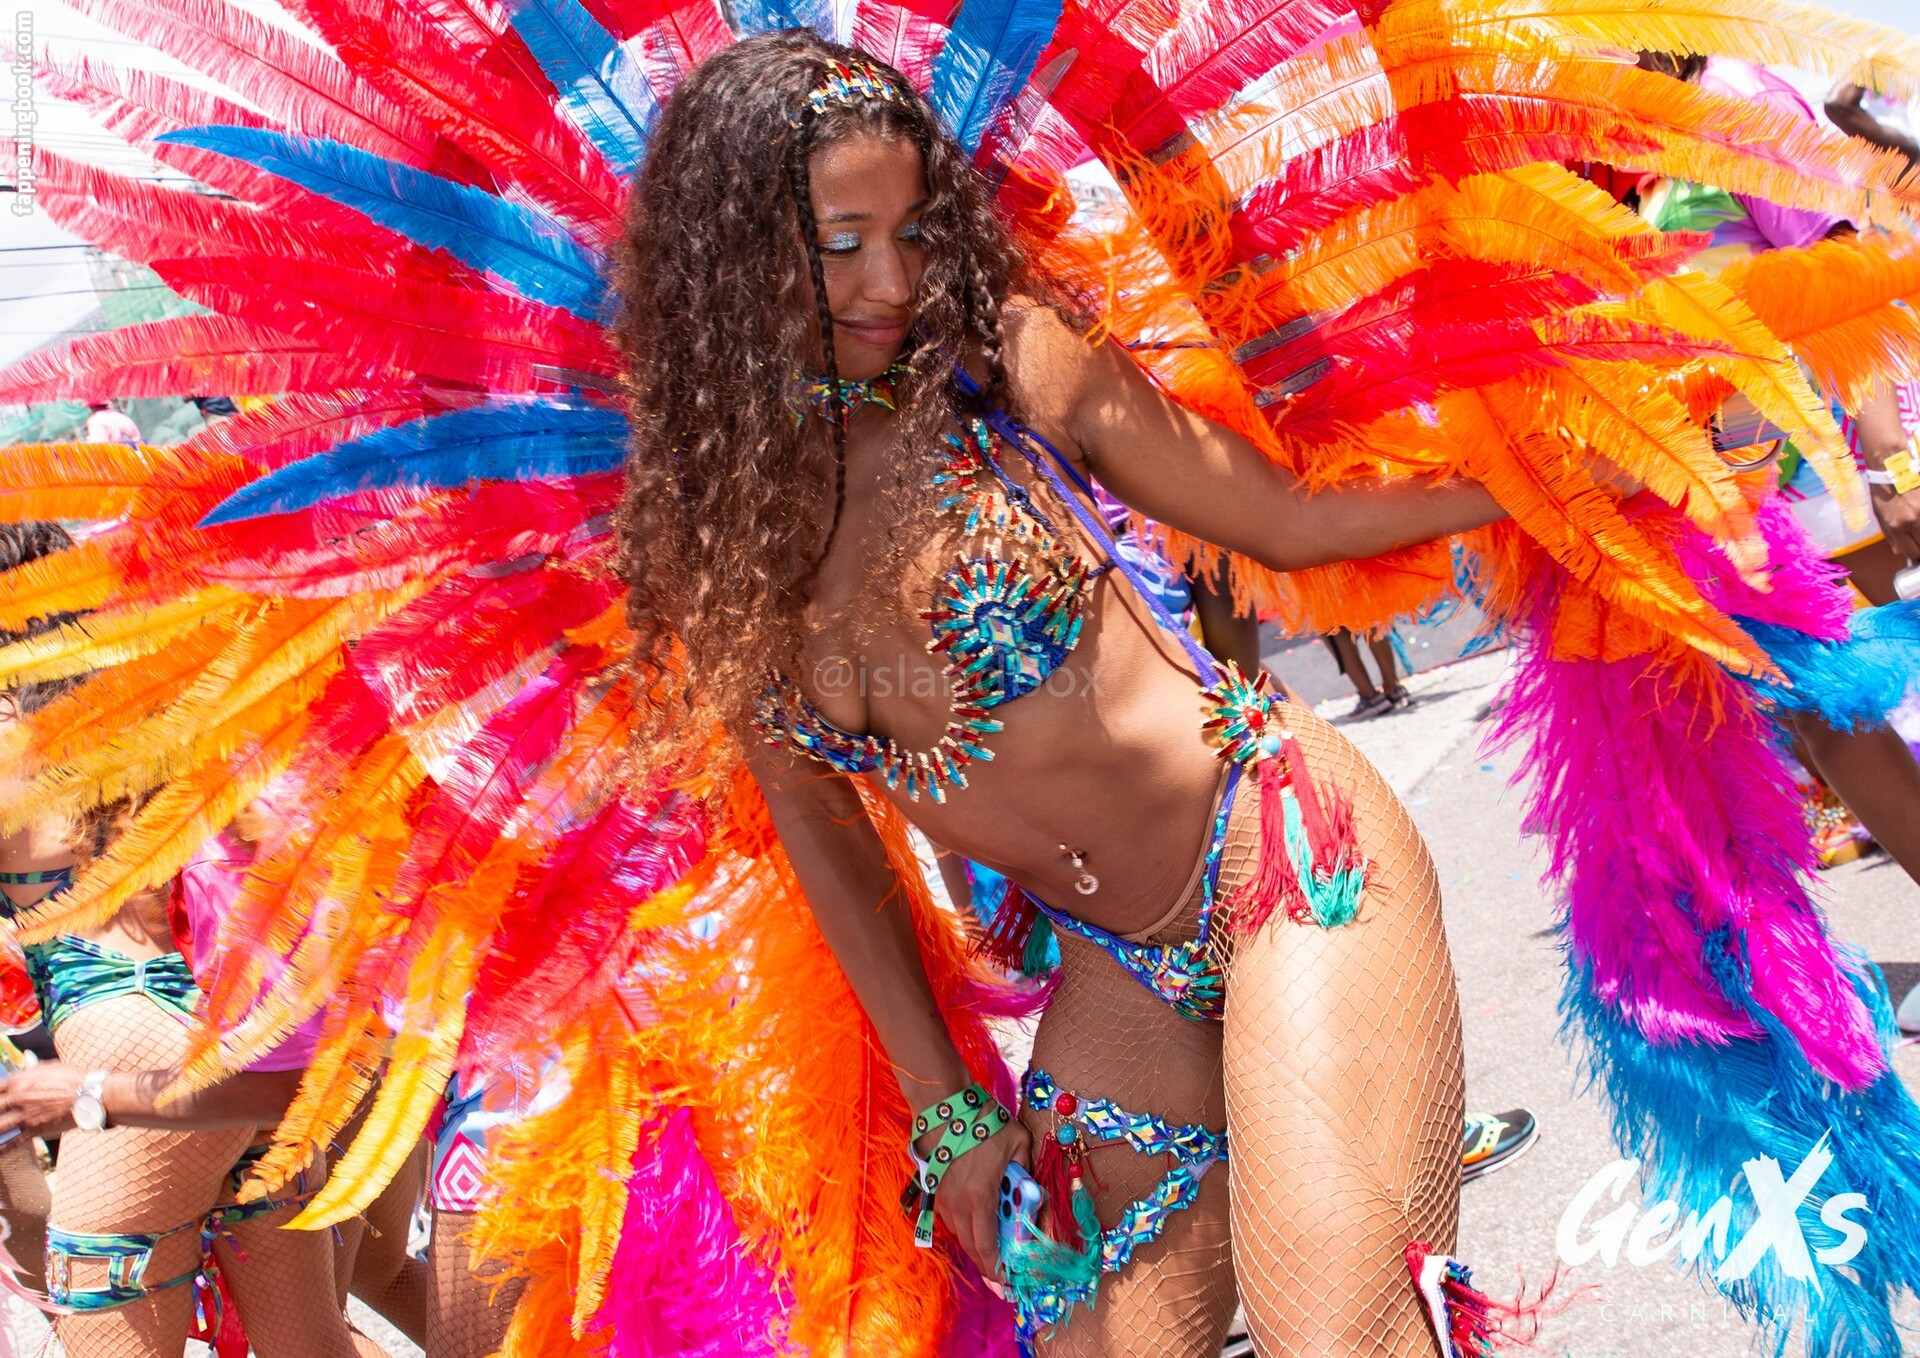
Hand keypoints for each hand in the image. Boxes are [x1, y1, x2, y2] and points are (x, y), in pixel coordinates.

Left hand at [0, 1062, 81, 1137]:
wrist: (88, 1095)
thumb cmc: (71, 1078)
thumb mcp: (50, 1067)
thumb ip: (32, 1066)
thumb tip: (26, 1056)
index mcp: (18, 1082)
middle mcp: (17, 1099)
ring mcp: (24, 1116)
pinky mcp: (33, 1130)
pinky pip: (13, 1143)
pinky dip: (3, 1149)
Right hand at [926, 1117, 1029, 1283]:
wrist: (944, 1104)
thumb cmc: (982, 1121)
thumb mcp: (1017, 1141)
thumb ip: (1025, 1169)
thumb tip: (1029, 1189)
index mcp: (981, 1196)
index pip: (987, 1246)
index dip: (997, 1268)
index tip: (1008, 1279)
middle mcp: (958, 1204)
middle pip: (971, 1247)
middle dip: (987, 1265)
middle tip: (1002, 1276)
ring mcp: (944, 1198)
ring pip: (959, 1235)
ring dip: (975, 1247)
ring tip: (991, 1253)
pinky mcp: (935, 1189)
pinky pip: (951, 1220)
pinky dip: (964, 1229)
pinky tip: (975, 1226)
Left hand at [1869, 481, 1919, 563]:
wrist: (1894, 466)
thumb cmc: (1884, 490)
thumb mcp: (1880, 514)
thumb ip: (1891, 535)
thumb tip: (1899, 552)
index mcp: (1898, 525)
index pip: (1913, 552)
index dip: (1916, 559)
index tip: (1917, 560)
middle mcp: (1915, 520)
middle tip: (1918, 547)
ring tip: (1918, 533)